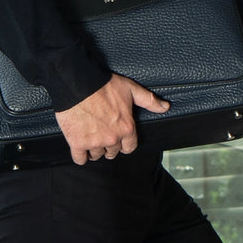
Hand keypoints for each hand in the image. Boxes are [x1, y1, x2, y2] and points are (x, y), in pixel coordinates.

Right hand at [55, 73, 169, 164]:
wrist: (78, 84)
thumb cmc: (103, 85)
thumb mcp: (130, 89)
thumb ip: (149, 100)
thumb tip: (165, 107)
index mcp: (126, 128)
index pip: (129, 147)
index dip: (124, 144)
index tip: (119, 139)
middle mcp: (112, 138)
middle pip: (112, 152)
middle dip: (109, 145)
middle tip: (103, 135)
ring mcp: (94, 142)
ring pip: (96, 155)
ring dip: (94, 149)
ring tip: (91, 138)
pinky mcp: (77, 142)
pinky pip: (80, 159)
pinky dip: (80, 155)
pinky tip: (80, 148)